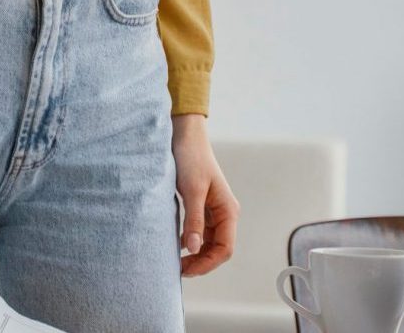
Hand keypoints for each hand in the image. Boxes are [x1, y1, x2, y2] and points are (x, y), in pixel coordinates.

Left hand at [172, 115, 237, 276]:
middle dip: (200, 262)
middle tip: (177, 268)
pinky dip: (189, 242)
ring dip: (195, 254)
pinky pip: (199, 232)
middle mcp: (224, 213)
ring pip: (208, 243)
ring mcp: (213, 211)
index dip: (207, 263)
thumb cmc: (191, 158)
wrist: (185, 135)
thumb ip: (194, 221)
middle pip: (217, 249)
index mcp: (228, 211)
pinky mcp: (201, 207)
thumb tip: (193, 249)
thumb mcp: (192, 190)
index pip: (225, 249)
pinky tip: (175, 244)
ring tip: (175, 260)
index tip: (186, 269)